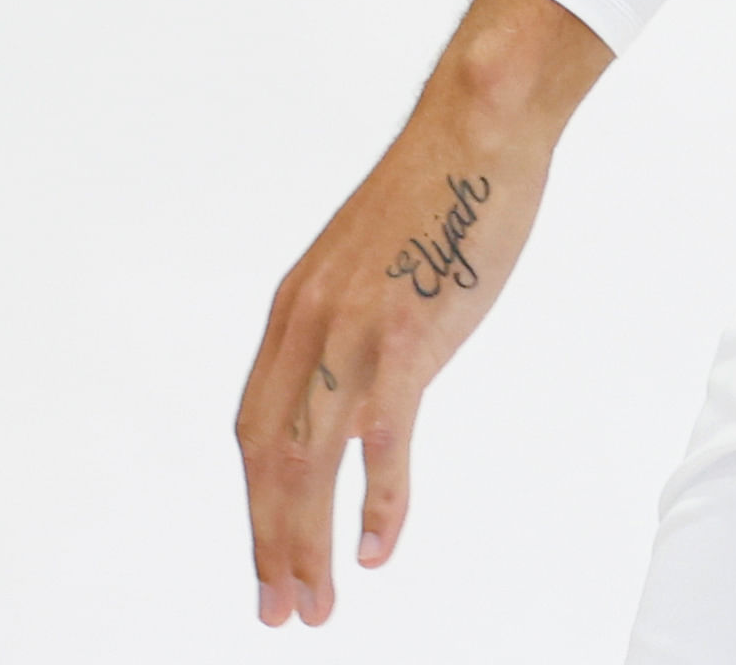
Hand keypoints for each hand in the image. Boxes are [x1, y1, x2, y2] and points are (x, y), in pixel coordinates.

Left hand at [233, 0, 609, 625]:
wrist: (479, 124)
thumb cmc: (442, 186)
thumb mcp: (372, 258)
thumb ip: (353, 317)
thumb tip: (363, 369)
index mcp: (296, 311)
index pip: (256, 429)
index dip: (258, 503)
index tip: (270, 557)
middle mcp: (308, 327)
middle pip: (270, 460)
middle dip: (270, 544)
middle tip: (280, 612)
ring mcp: (355, 331)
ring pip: (311, 463)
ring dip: (308, 543)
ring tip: (315, 603)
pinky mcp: (409, 333)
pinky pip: (383, 439)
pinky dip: (379, 500)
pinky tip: (380, 546)